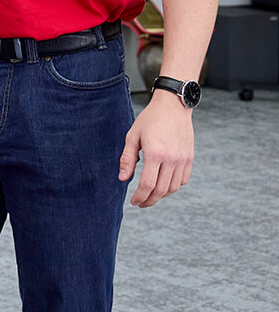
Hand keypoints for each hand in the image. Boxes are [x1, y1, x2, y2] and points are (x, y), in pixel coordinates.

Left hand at [118, 90, 193, 206]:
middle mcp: (171, 159)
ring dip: (161, 196)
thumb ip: (127, 159)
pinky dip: (173, 187)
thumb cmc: (150, 119)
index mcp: (155, 154)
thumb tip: (122, 178)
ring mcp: (182, 160)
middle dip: (149, 201)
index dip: (140, 197)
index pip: (147, 185)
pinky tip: (163, 186)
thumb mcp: (132, 136)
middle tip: (140, 204)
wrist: (173, 107)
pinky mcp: (189, 158)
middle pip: (161, 190)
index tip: (133, 201)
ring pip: (173, 188)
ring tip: (150, 196)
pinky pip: (183, 180)